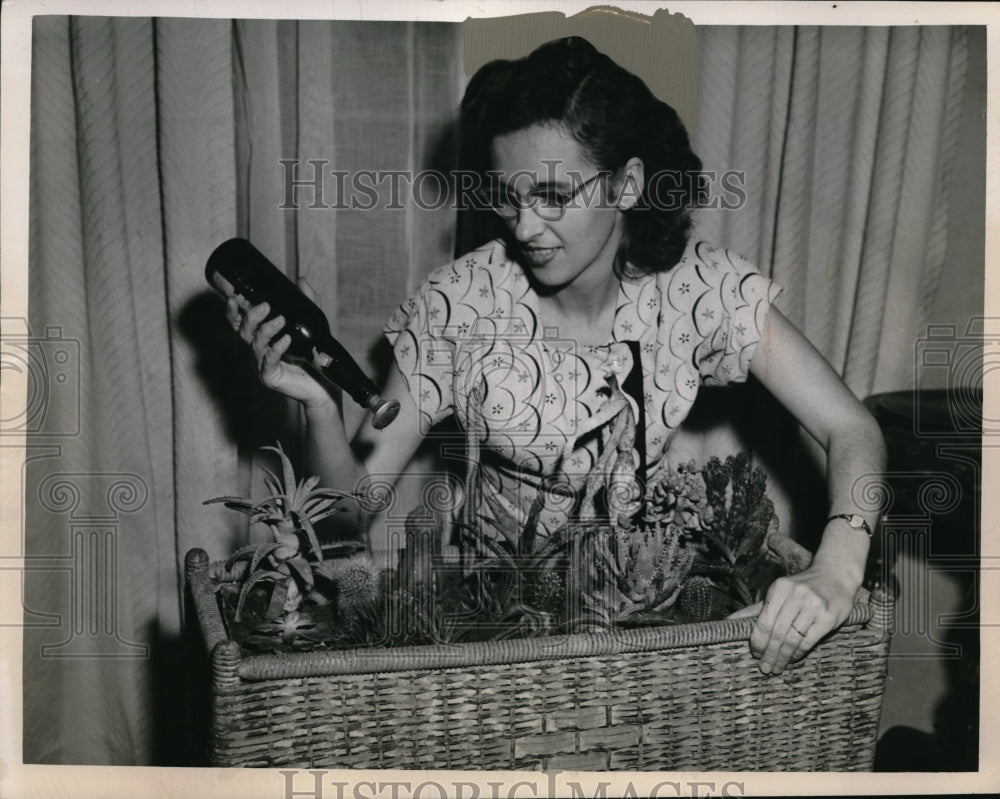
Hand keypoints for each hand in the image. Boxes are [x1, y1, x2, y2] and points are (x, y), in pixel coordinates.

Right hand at [220, 274, 332, 407]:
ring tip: (281, 320)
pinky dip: (276, 349)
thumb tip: (301, 280)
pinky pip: (268, 362)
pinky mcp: (270, 377)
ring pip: (256, 344)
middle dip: (250, 317)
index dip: (233, 311)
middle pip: (243, 331)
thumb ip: (306, 302)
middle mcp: (259, 350)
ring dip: (266, 330)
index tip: (234, 297)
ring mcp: (262, 365)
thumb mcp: (312, 323)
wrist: (325, 384)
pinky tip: (286, 340)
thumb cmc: (313, 355)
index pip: (241, 322)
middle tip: (265, 306)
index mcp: (263, 337)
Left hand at [728, 563, 858, 674]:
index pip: (764, 621)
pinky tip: (793, 659)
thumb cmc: (802, 588)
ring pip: (792, 638)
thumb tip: (730, 621)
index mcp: (779, 588)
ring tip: (776, 667)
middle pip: (777, 632)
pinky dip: (798, 653)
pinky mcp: (829, 617)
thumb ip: (756, 609)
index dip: (757, 641)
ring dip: (783, 657)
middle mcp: (796, 595)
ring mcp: (813, 606)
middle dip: (769, 653)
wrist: (836, 576)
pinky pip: (809, 641)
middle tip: (764, 668)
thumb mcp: (779, 592)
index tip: (754, 654)